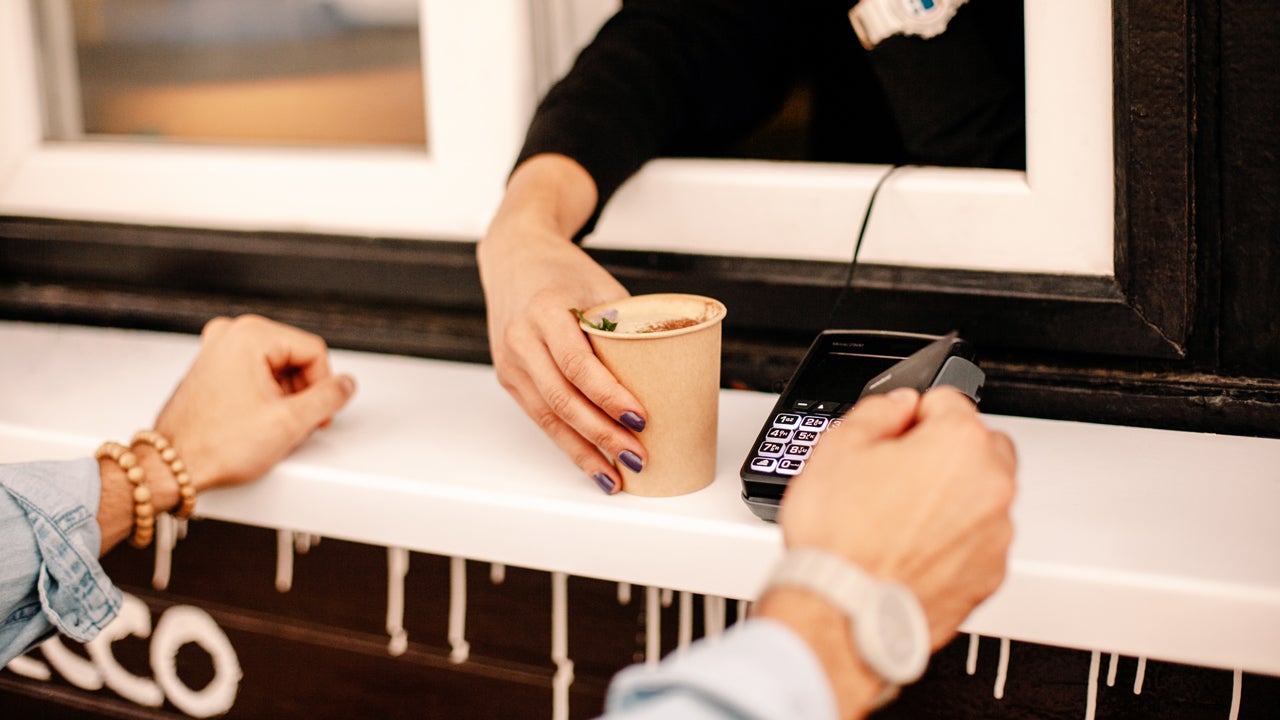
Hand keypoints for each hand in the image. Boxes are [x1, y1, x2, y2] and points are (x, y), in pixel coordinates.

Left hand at [152, 314, 356, 491]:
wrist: (171, 467)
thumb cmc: (213, 446)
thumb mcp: (289, 423)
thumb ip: (329, 398)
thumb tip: (345, 385)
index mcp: (249, 335)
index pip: (314, 351)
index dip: (323, 386)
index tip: (316, 414)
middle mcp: (229, 334)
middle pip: (296, 357)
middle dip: (303, 392)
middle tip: (296, 423)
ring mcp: (217, 350)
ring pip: (278, 367)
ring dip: (285, 397)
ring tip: (274, 426)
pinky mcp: (212, 367)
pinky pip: (257, 374)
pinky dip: (265, 397)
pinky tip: (258, 421)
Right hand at [477, 155, 646, 492]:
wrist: (515, 257)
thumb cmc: (563, 271)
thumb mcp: (599, 285)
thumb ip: (624, 326)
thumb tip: (671, 370)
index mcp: (545, 309)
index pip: (578, 363)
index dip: (610, 396)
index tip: (641, 417)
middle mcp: (521, 339)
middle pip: (562, 399)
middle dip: (602, 435)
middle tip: (636, 457)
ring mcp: (511, 363)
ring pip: (548, 418)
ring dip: (584, 451)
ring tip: (615, 476)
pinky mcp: (510, 379)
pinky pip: (540, 417)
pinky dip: (568, 443)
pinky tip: (591, 462)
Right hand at [777, 387, 1016, 650]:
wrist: (843, 612)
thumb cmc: (841, 538)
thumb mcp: (837, 448)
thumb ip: (877, 412)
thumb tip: (898, 406)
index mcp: (960, 443)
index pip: (947, 400)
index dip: (912, 415)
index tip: (894, 434)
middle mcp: (990, 486)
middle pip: (978, 447)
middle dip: (944, 454)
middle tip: (899, 475)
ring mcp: (995, 535)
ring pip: (981, 497)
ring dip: (952, 499)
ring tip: (898, 519)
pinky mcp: (989, 576)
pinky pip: (977, 542)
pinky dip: (953, 541)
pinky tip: (910, 549)